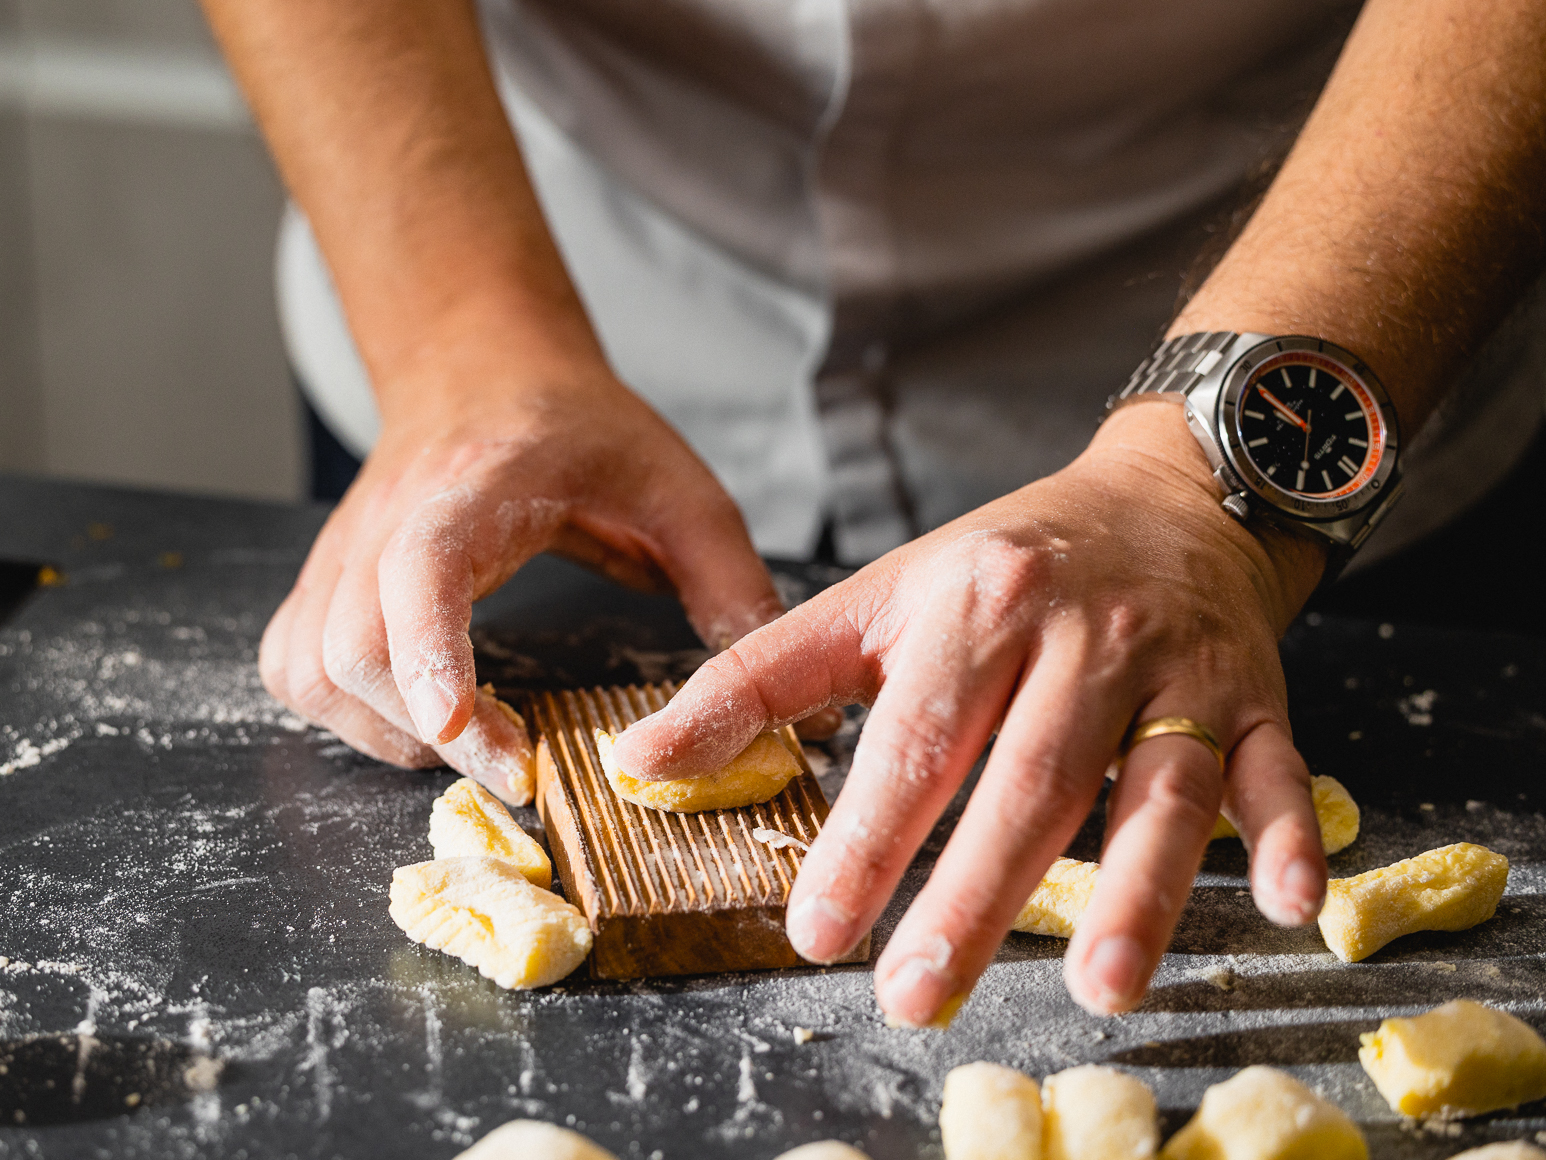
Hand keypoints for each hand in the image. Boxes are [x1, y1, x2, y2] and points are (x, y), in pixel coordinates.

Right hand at [259, 331, 790, 803]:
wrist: (486, 367)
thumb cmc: (580, 429)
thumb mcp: (680, 488)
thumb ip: (731, 584)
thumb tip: (782, 704)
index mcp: (475, 487)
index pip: (419, 569)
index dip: (433, 659)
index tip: (474, 736)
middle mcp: (388, 519)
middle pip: (351, 648)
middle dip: (428, 734)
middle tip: (519, 765)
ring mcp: (344, 550)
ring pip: (311, 668)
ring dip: (380, 733)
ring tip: (471, 744)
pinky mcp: (325, 578)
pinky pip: (293, 664)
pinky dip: (341, 712)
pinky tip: (415, 718)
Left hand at [612, 401, 1329, 1018]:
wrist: (1162, 496)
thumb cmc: (1005, 565)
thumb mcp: (876, 600)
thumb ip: (759, 680)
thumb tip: (641, 756)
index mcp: (976, 610)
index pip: (913, 738)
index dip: (867, 837)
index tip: (820, 929)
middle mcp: (1078, 639)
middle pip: (1028, 780)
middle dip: (976, 894)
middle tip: (922, 995)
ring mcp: (1174, 671)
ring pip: (1158, 785)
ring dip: (1140, 886)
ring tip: (1103, 984)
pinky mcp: (1252, 699)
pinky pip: (1277, 769)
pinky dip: (1289, 832)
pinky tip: (1287, 905)